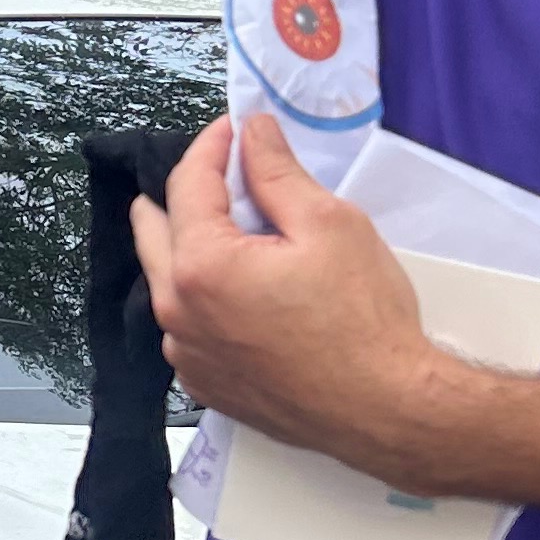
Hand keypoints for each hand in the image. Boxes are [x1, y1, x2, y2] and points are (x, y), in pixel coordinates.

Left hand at [131, 115, 441, 471]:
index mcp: (200, 265)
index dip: (212, 146)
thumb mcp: (329, 224)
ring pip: (166, 278)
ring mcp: (185, 352)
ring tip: (249, 234)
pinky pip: (186, 324)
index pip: (186, 182)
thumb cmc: (364, 321)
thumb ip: (278, 173)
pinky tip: (250, 291)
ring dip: (193, 246)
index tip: (236, 130)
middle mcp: (176, 311)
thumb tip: (254, 133)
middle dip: (188, 192)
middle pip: (154, 226)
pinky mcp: (202, 382)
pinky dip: (205, 296)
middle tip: (232, 176)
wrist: (386, 408)